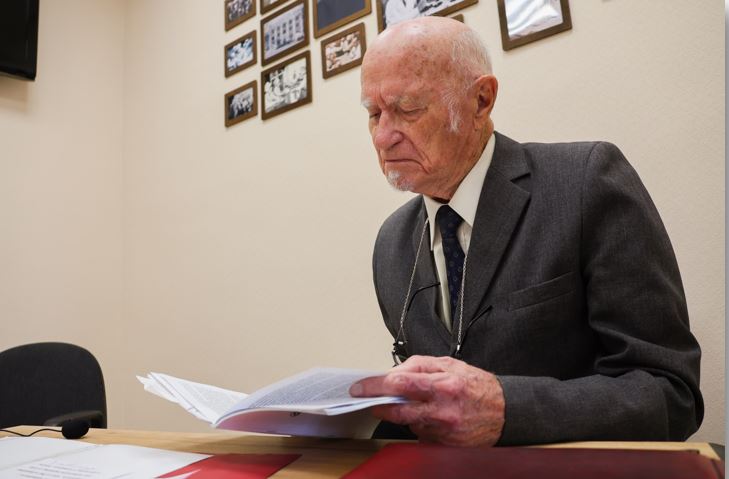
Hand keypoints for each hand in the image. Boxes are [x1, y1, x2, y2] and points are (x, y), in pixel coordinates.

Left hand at [349, 355, 504, 445]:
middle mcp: (442, 411)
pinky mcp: (443, 445)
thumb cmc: (479, 387)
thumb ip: (419, 365)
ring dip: (403, 412)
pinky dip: (419, 424)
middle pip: (396, 410)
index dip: (375, 386)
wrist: (505, 412)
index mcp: (443, 385)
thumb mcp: (451, 364)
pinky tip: (431, 416)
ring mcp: (442, 431)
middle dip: (379, 404)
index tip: (360, 387)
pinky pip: (420, 434)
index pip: (399, 384)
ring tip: (418, 402)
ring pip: (407, 422)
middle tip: (370, 399)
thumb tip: (394, 372)